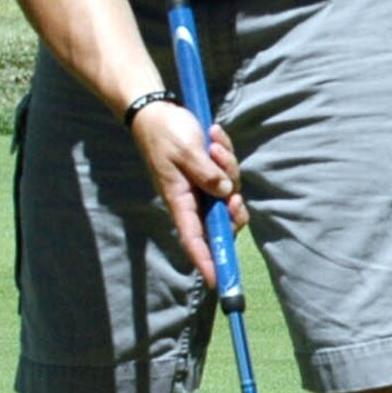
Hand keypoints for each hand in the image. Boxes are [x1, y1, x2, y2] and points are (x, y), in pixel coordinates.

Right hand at [129, 104, 248, 283]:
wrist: (156, 112)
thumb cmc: (165, 133)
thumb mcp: (186, 151)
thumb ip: (207, 173)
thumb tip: (226, 193)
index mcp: (180, 200)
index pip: (194, 239)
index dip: (206, 260)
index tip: (218, 281)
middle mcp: (193, 198)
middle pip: (222, 220)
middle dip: (234, 208)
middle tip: (235, 195)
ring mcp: (202, 186)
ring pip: (229, 193)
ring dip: (229, 167)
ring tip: (213, 143)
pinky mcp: (209, 172)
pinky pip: (228, 172)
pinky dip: (226, 154)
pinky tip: (214, 135)